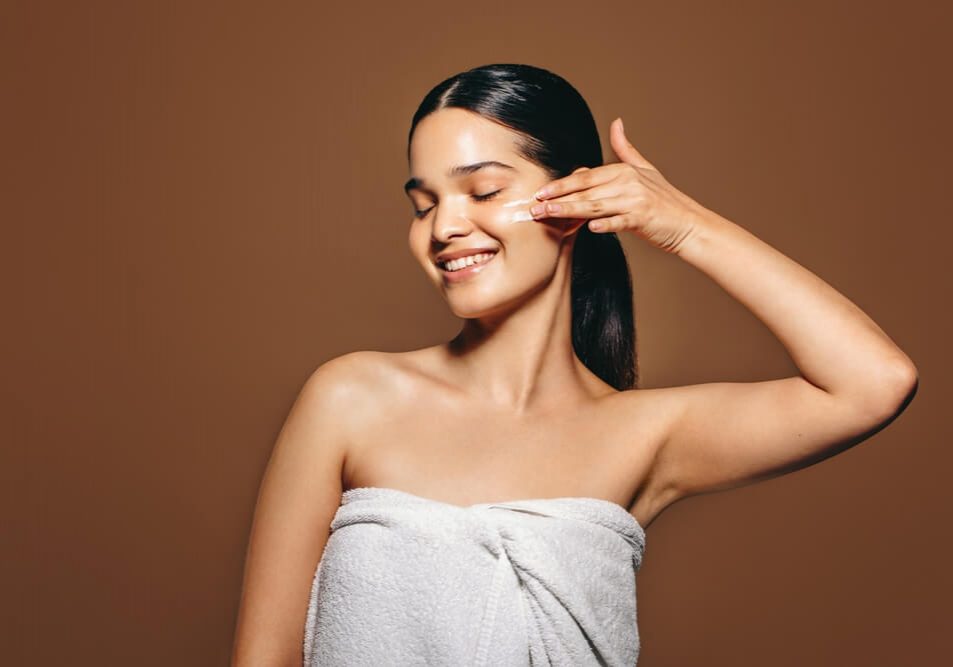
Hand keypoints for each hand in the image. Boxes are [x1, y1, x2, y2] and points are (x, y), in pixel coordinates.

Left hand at [530, 117, 709, 254]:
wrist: (689, 223)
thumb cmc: (665, 200)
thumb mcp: (646, 169)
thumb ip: (626, 149)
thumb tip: (616, 123)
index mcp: (624, 171)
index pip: (586, 178)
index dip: (562, 185)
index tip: (541, 192)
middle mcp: (628, 183)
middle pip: (586, 192)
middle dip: (557, 199)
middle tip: (534, 207)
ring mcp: (636, 201)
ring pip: (595, 207)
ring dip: (569, 212)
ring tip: (548, 216)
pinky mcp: (643, 219)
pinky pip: (620, 222)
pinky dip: (606, 224)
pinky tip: (590, 228)